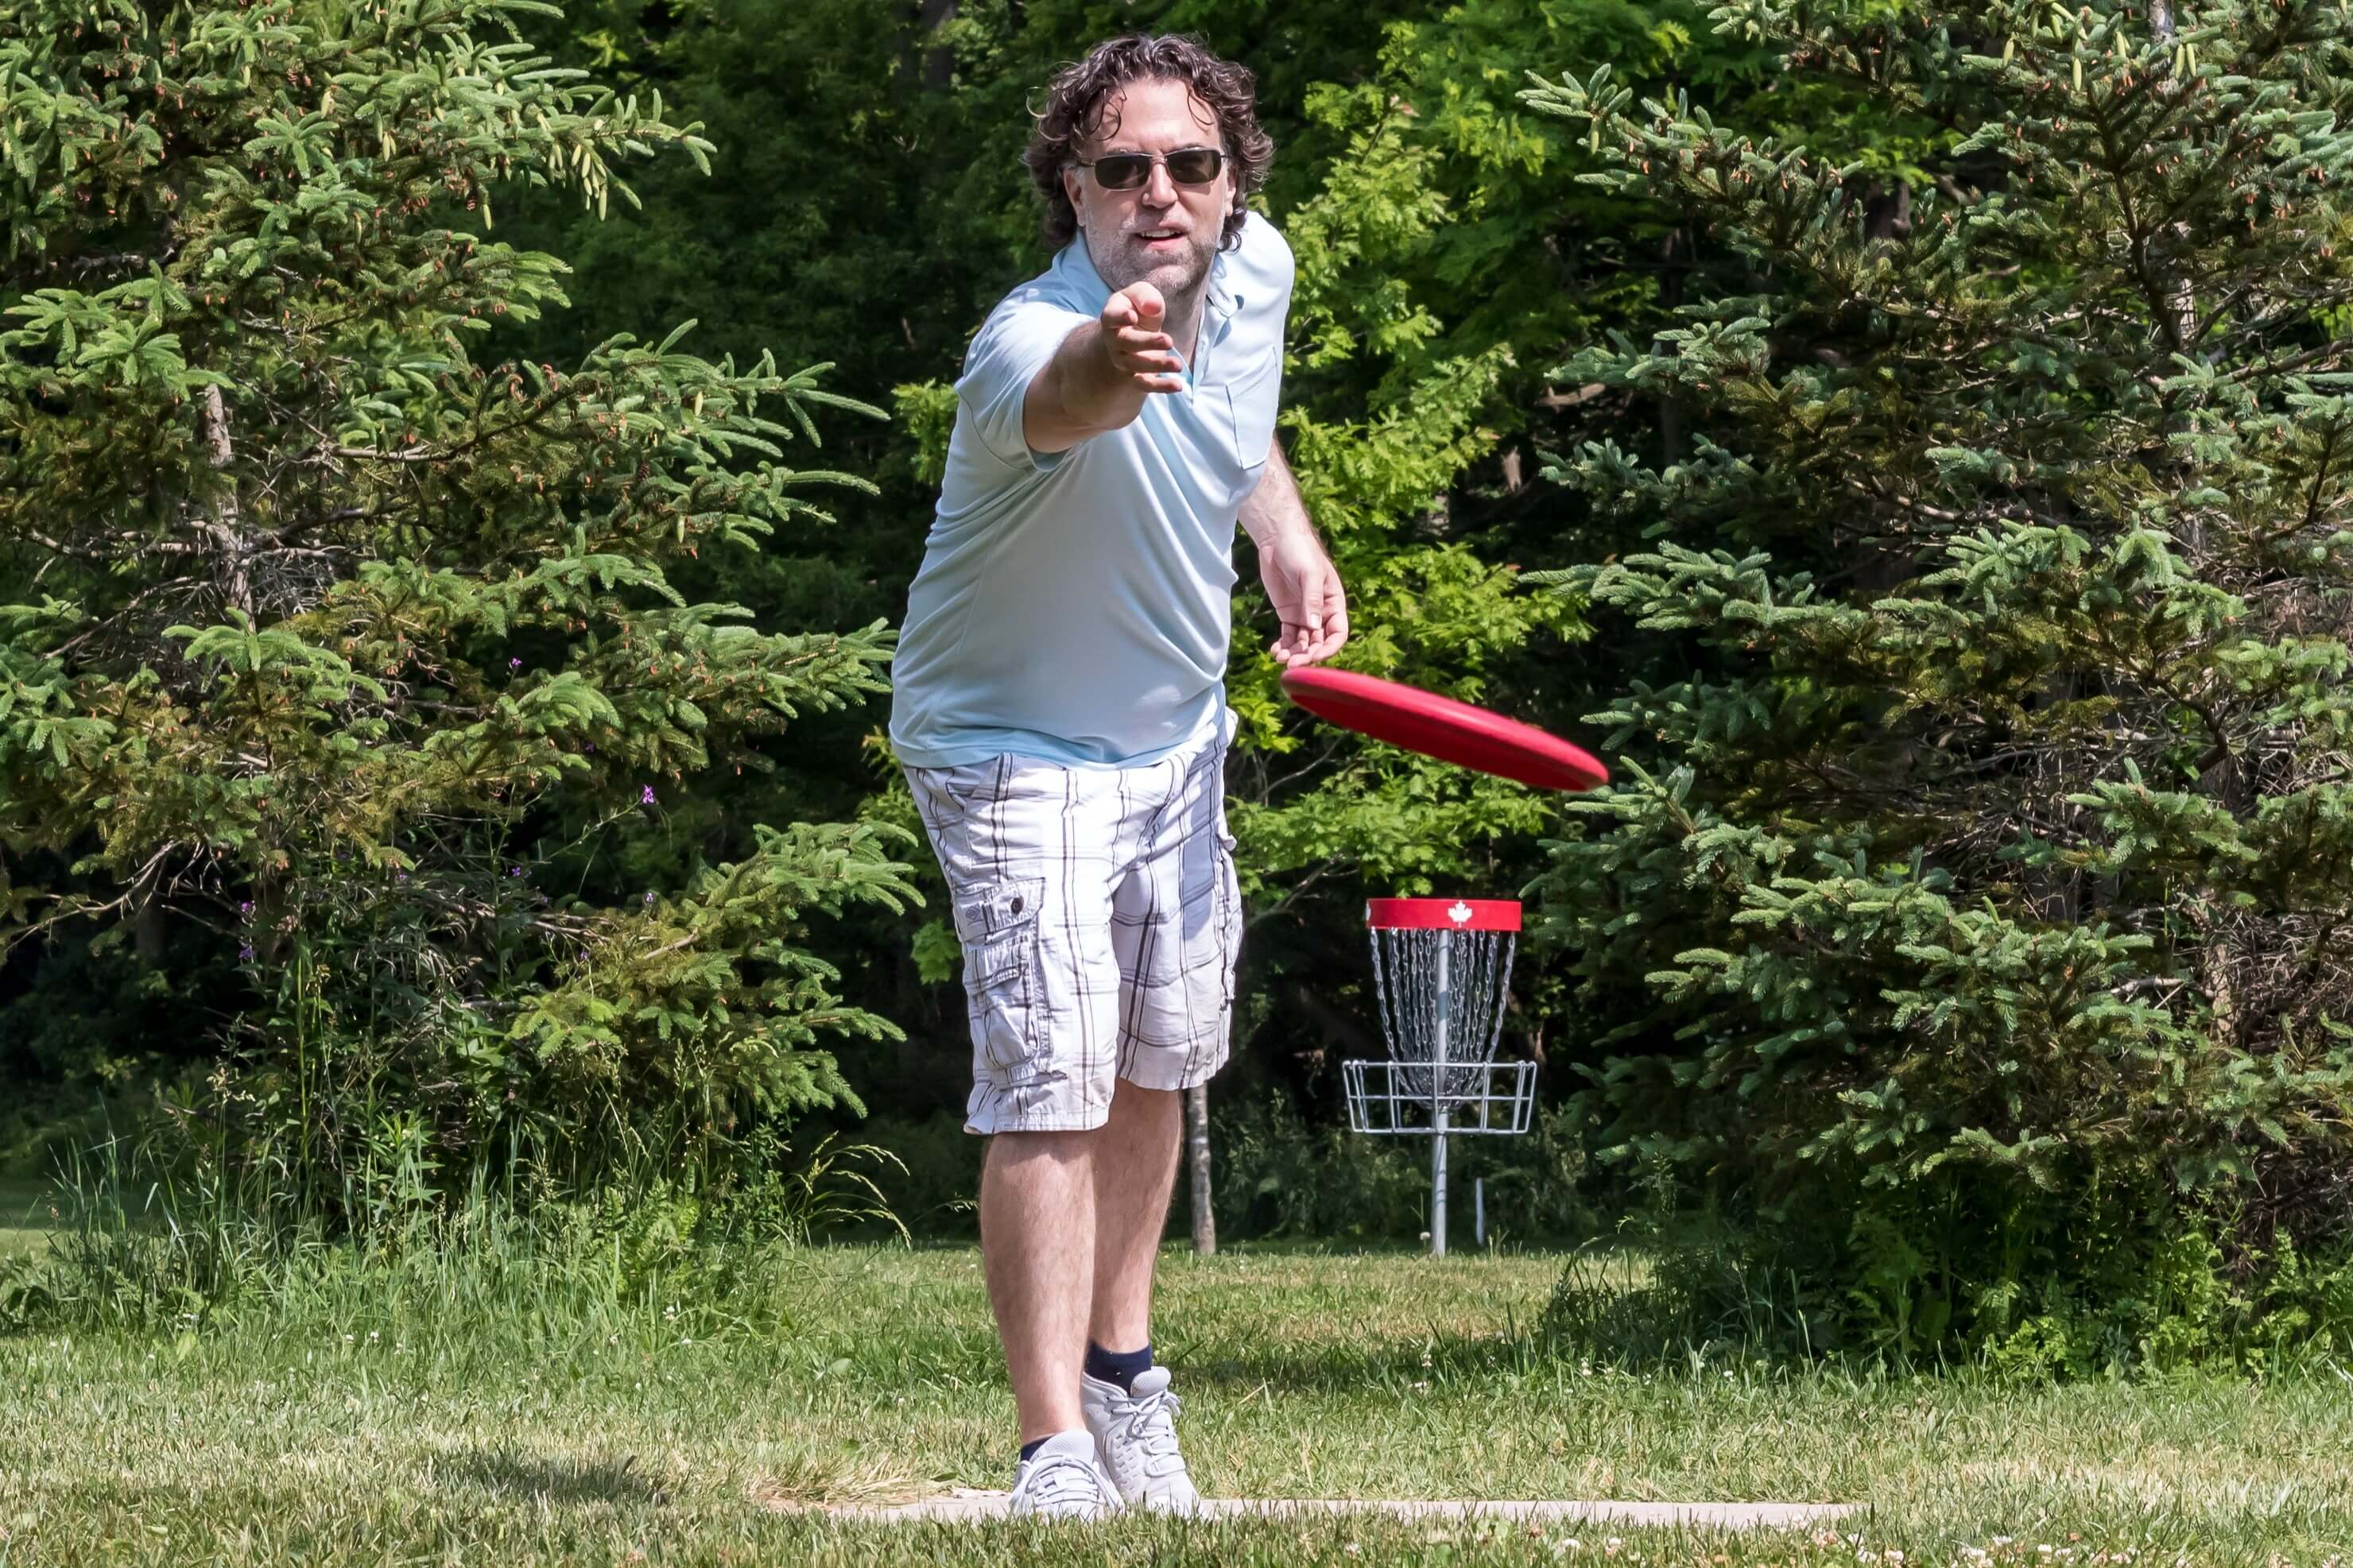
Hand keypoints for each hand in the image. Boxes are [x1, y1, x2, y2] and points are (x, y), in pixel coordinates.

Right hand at [1099, 282, 1185, 394]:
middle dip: (1147, 342)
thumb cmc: (1137, 308)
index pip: (1111, 318)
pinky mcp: (1138, 375)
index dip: (1120, 317)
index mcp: (1112, 319)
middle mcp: (1115, 342)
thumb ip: (1144, 296)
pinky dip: (1161, 387)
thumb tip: (1152, 307)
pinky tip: (1177, 386)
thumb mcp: (1141, 294)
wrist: (1134, 330)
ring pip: (1137, 365)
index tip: (1132, 317)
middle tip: (1168, 340)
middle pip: (1127, 343)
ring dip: (1158, 366)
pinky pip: (1146, 384)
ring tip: (1177, 365)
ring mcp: (1125, 360)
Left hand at [1259, 532, 1348, 666]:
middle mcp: (1322, 612)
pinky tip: (1275, 651)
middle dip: (1308, 654)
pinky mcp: (1288, 614)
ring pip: (1303, 642)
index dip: (1329, 648)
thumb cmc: (1300, 551)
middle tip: (1292, 662)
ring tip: (1280, 658)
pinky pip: (1288, 636)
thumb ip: (1312, 600)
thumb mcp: (1309, 573)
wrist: (1277, 539)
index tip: (1315, 656)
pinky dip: (1283, 645)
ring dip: (1294, 653)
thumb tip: (1314, 627)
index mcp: (1334, 602)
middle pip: (1319, 642)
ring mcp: (1304, 614)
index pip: (1338, 633)